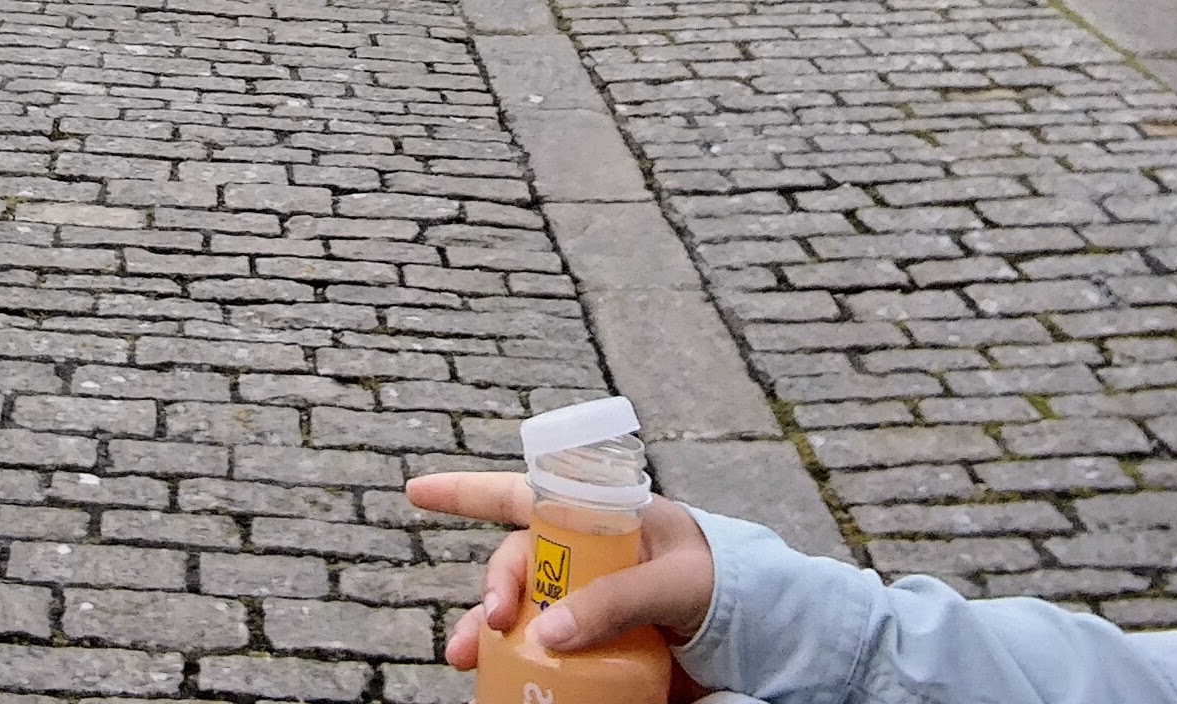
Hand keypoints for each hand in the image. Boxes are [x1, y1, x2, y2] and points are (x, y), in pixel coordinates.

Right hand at [405, 471, 719, 677]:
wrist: (762, 634)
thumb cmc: (721, 581)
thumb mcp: (675, 582)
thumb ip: (614, 599)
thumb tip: (546, 634)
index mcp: (596, 519)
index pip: (522, 495)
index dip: (466, 492)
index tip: (414, 492)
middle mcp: (580, 559)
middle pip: (514, 566)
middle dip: (490, 590)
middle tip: (492, 624)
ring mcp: (583, 605)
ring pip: (520, 614)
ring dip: (489, 634)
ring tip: (470, 660)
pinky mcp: (593, 649)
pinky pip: (543, 655)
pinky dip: (519, 668)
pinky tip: (504, 683)